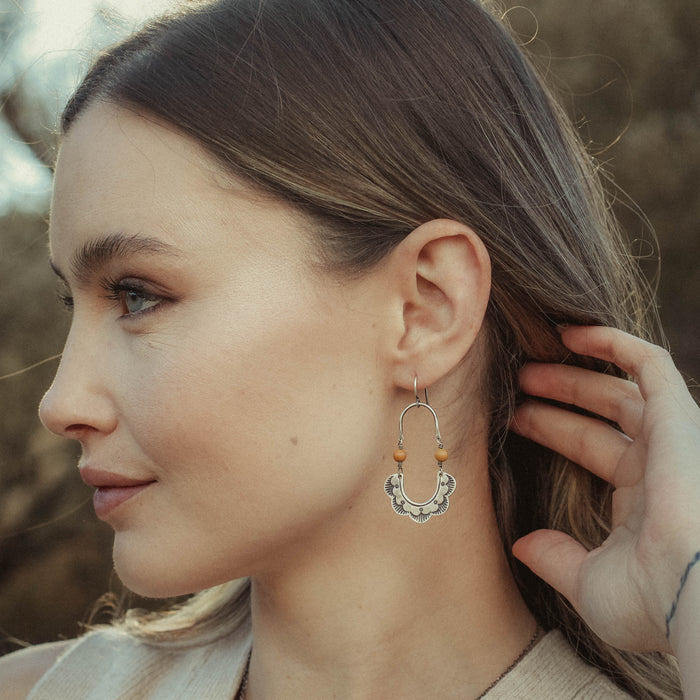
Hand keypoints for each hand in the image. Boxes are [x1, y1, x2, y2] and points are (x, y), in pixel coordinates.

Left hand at [511, 325, 699, 652]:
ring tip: (528, 366)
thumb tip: (522, 546)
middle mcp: (660, 467)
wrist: (696, 597)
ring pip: (619, 390)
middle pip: (601, 417)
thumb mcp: (589, 583)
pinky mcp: (681, 417)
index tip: (511, 420)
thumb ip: (557, 559)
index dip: (552, 430)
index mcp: (643, 502)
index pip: (591, 449)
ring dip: (574, 374)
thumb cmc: (650, 601)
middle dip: (557, 399)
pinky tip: (570, 333)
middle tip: (514, 387)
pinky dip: (614, 343)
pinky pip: (650, 364)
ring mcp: (672, 440)